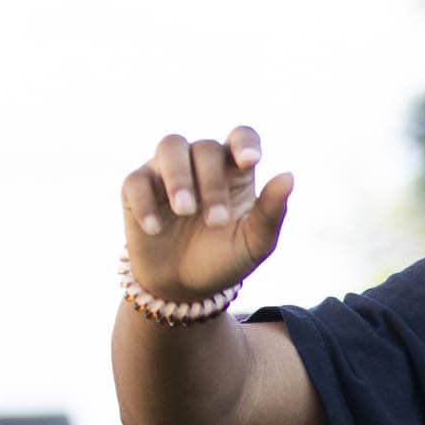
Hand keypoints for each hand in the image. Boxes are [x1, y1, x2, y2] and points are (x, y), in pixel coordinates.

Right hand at [121, 127, 293, 301]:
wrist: (184, 287)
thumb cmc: (225, 258)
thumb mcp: (254, 242)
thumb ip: (271, 211)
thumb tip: (289, 176)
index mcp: (235, 171)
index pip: (241, 137)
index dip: (245, 142)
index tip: (250, 161)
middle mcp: (200, 164)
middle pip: (205, 148)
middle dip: (212, 183)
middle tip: (216, 222)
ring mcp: (167, 173)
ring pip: (170, 146)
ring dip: (179, 176)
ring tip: (184, 210)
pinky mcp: (136, 190)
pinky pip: (136, 181)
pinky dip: (145, 202)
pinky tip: (155, 228)